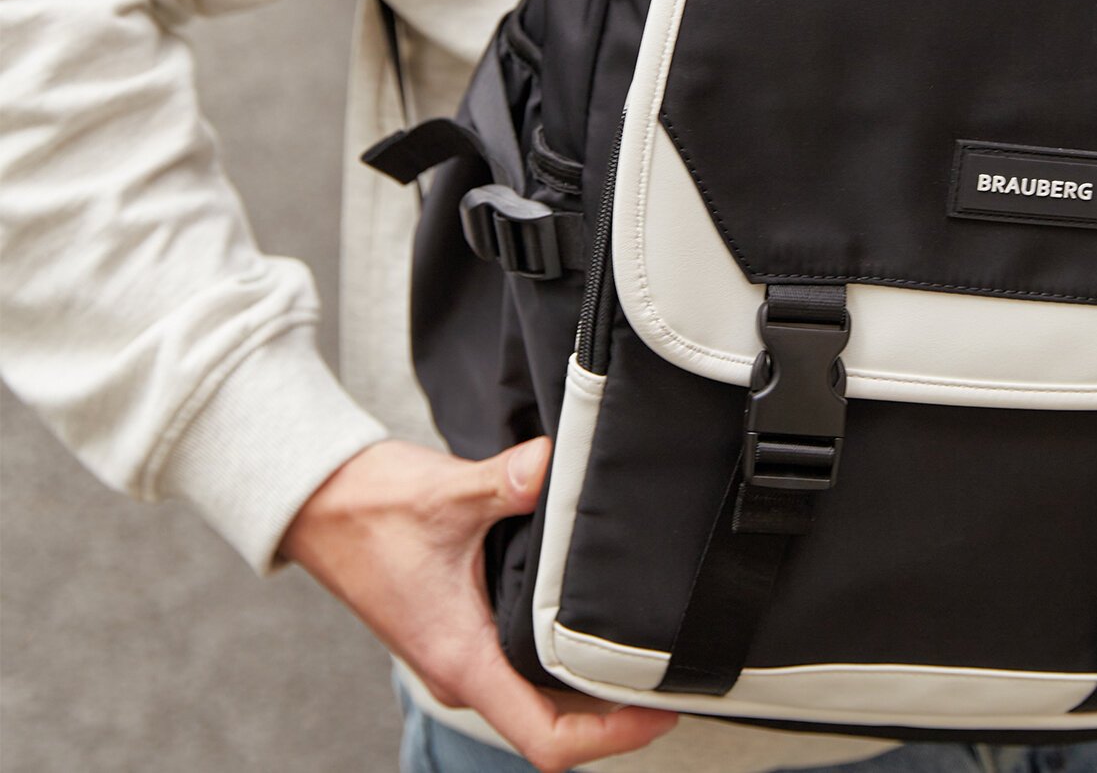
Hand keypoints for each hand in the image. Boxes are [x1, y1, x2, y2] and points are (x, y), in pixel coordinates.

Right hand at [281, 438, 677, 772]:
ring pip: (536, 699)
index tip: (657, 711)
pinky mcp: (458, 629)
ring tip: (644, 654)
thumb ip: (505, 482)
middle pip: (550, 728)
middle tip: (671, 675)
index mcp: (461, 659)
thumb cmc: (368, 508)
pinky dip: (560, 660)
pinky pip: (520, 667)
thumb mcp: (445, 493)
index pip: (544, 738)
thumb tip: (549, 465)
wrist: (317, 501)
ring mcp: (458, 654)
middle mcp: (462, 670)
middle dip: (613, 714)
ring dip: (587, 689)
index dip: (609, 737)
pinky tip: (591, 624)